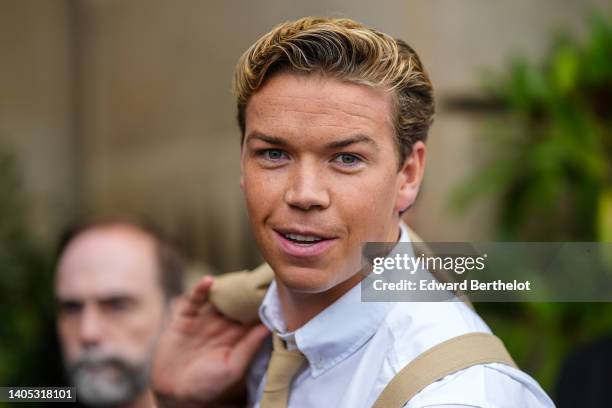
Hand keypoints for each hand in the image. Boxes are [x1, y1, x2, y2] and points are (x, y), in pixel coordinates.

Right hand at [152, 276, 269, 406]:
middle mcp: (221, 325)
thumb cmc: (208, 385)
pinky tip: (208, 281)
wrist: (175, 392)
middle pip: (235, 302)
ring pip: (217, 297)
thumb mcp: (233, 367)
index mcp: (235, 337)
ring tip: (236, 276)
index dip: (260, 304)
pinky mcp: (184, 318)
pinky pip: (193, 300)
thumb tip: (268, 327)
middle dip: (245, 290)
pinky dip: (200, 289)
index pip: (251, 316)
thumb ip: (248, 346)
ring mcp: (202, 320)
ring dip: (225, 287)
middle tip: (258, 275)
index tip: (274, 290)